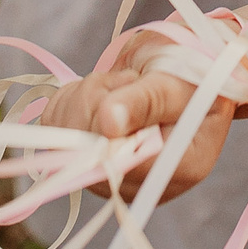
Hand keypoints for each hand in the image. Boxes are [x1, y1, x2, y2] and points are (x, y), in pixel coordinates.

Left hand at [42, 59, 236, 202]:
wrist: (178, 66)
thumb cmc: (192, 72)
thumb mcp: (177, 81)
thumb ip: (147, 101)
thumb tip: (108, 123)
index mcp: (178, 170)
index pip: (121, 166)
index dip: (108, 128)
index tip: (128, 85)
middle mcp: (141, 182)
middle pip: (85, 155)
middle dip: (98, 101)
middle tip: (130, 79)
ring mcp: (110, 174)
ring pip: (62, 138)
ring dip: (86, 95)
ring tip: (122, 83)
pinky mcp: (85, 158)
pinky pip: (54, 126)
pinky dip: (72, 98)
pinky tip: (103, 91)